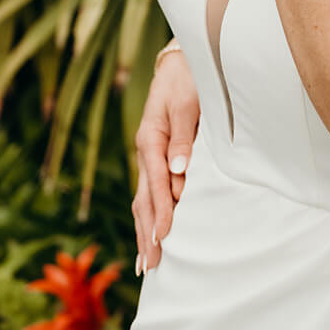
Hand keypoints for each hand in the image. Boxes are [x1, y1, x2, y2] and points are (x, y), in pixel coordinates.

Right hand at [132, 48, 199, 273]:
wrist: (180, 64)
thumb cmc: (187, 80)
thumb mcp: (186, 102)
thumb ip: (181, 136)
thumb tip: (177, 170)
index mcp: (150, 138)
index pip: (156, 183)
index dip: (160, 211)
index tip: (164, 237)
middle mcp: (145, 151)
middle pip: (143, 199)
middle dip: (147, 232)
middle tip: (151, 265)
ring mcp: (148, 157)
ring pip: (143, 200)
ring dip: (144, 231)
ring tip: (146, 263)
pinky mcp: (156, 159)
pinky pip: (149, 193)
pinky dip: (148, 217)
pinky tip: (150, 235)